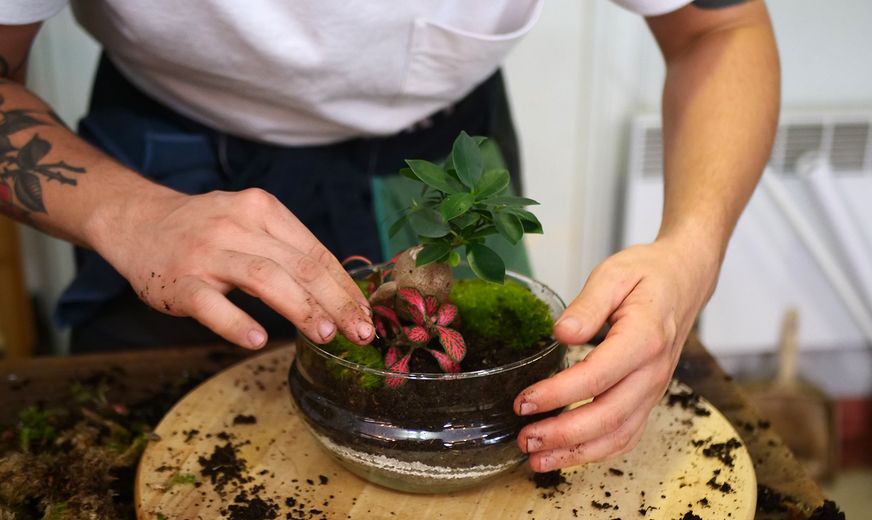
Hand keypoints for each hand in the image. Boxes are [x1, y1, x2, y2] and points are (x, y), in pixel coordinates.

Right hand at [93, 187, 373, 348]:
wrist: (137, 220)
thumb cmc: (206, 229)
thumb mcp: (250, 222)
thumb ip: (288, 249)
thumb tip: (341, 292)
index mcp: (262, 210)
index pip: (316, 251)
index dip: (345, 286)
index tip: (367, 313)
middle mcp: (237, 225)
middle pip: (300, 264)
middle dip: (337, 301)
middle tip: (362, 332)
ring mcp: (206, 253)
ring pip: (264, 278)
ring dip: (301, 308)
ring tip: (326, 334)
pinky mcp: (178, 281)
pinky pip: (211, 304)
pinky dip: (235, 322)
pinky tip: (256, 340)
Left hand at [514, 236, 719, 470]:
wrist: (685, 280)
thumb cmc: (648, 274)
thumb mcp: (614, 274)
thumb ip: (587, 304)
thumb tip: (562, 333)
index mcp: (644, 338)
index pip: (597, 376)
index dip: (559, 394)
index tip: (525, 401)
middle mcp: (652, 372)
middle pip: (607, 416)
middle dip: (562, 434)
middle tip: (524, 438)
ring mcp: (653, 389)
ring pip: (617, 435)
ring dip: (576, 452)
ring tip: (536, 458)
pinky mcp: (648, 398)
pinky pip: (626, 435)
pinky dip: (596, 452)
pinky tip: (565, 456)